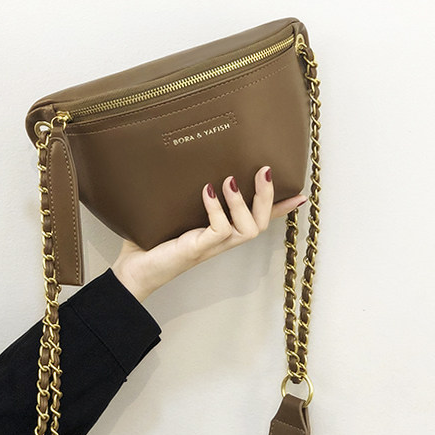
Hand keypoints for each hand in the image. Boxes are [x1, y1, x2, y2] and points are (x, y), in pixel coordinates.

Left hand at [111, 166, 306, 301]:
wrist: (134, 270)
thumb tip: (182, 163)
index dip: (280, 209)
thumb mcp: (174, 214)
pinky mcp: (199, 248)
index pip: (258, 220)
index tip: (300, 194)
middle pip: (261, 223)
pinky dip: (217, 209)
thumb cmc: (152, 244)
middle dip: (268, 197)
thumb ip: (184, 196)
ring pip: (248, 229)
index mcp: (222, 233)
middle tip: (265, 170)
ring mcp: (212, 246)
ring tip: (230, 179)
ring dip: (243, 202)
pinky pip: (220, 229)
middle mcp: (222, 240)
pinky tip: (208, 191)